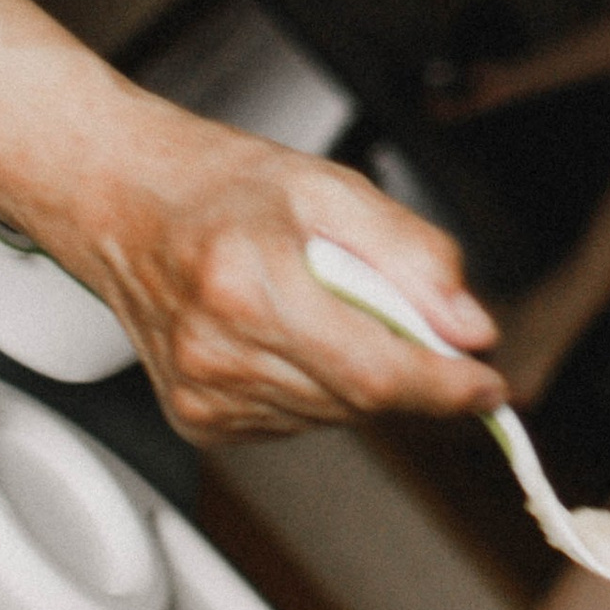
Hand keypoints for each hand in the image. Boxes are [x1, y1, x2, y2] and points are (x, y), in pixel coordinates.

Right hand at [80, 111, 503, 441]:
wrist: (120, 200)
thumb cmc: (216, 187)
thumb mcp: (330, 187)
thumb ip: (412, 256)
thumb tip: (471, 327)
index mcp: (247, 283)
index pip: (373, 372)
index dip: (445, 387)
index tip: (490, 385)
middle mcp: (217, 349)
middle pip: (360, 400)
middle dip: (405, 367)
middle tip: (395, 308)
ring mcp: (202, 393)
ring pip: (335, 416)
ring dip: (357, 374)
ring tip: (317, 304)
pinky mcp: (198, 420)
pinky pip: (297, 422)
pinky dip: (316, 386)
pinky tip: (285, 333)